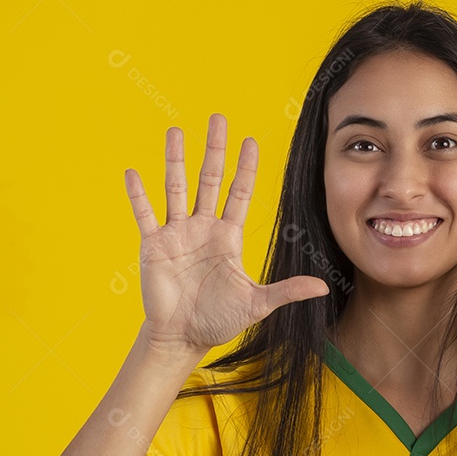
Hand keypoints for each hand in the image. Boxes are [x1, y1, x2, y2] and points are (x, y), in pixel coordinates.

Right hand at [125, 113, 328, 357]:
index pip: (239, 193)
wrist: (183, 337)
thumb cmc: (219, 320)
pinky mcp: (154, 245)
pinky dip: (139, 195)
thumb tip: (323, 289)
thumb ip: (287, 291)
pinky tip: (133, 172)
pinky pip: (145, 215)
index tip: (250, 140)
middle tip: (218, 118)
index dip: (245, 167)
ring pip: (176, 188)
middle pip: (209, 180)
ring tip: (176, 131)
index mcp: (228, 236)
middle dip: (214, 149)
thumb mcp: (257, 303)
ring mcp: (177, 233)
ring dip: (175, 160)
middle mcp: (203, 227)